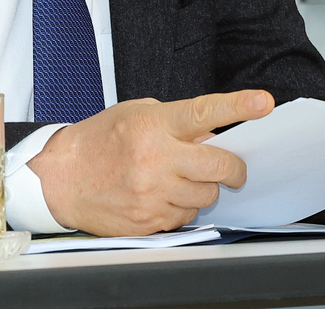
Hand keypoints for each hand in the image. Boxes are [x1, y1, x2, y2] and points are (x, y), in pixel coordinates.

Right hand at [28, 89, 273, 235]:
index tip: (263, 103)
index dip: (238, 106)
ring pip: (206, 195)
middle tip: (233, 168)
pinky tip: (162, 195)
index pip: (204, 112)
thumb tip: (213, 136)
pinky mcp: (148, 220)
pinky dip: (182, 206)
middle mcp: (156, 159)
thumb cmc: (99, 141)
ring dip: (203, 188)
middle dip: (234, 167)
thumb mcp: (137, 114)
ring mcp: (152, 193)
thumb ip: (176, 122)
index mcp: (153, 125)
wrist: (61, 178)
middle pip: (219, 165)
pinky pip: (186, 216)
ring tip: (181, 179)